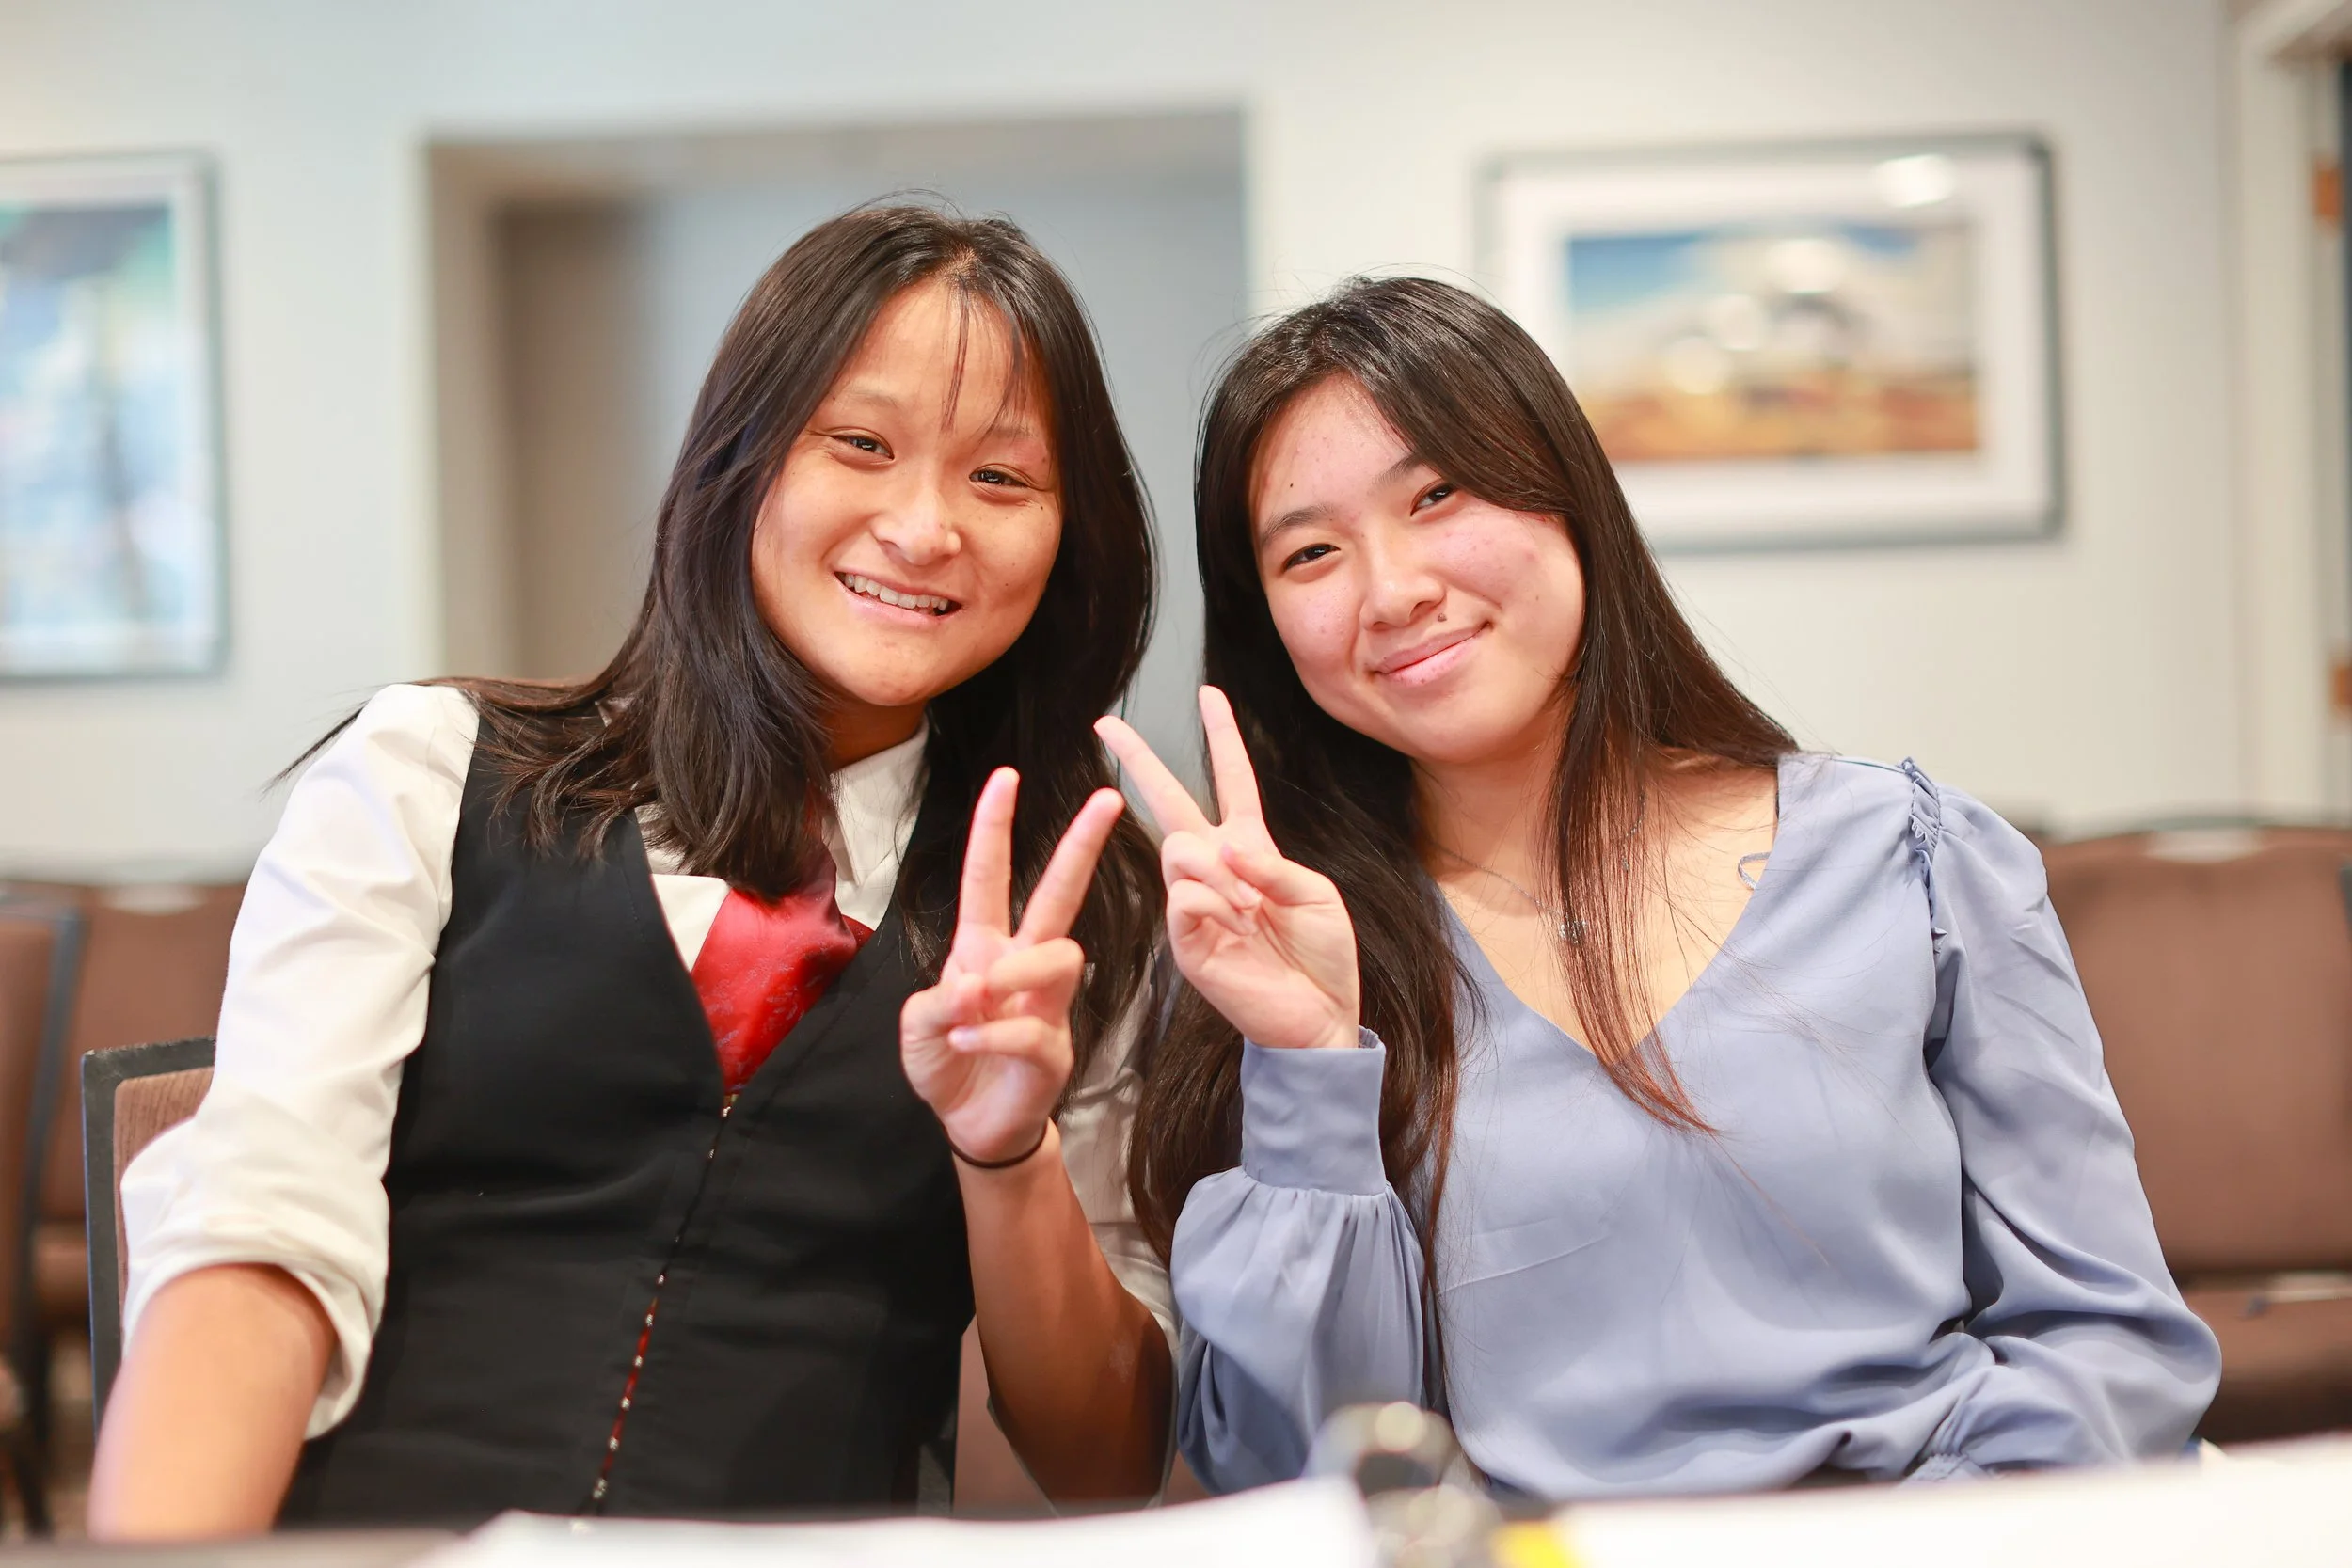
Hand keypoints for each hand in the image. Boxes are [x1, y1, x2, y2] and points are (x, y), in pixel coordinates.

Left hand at [902, 768, 1125, 1165]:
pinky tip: (965, 1043)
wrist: (973, 1125)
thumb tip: (974, 986)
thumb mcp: (919, 1027)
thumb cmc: (948, 1064)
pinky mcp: (1054, 1050)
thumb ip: (937, 1002)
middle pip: (1059, 895)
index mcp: (983, 946)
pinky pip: (1036, 1029)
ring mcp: (1046, 1005)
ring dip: (1015, 974)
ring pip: (1059, 959)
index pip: (989, 876)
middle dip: (1080, 846)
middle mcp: (1022, 965)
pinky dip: (994, 1035)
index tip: (1006, 777)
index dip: (994, 827)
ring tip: (976, 1001)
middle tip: (1107, 799)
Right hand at [1095, 687, 1359, 1051]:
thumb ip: (1273, 866)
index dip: (1221, 736)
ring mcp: (1195, 903)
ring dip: (1217, 873)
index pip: (1230, 779)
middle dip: (1139, 759)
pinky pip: (1185, 899)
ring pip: (1178, 852)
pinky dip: (1216, 905)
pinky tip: (1238, 927)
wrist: (1319, 1018)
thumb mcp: (1315, 895)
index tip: (1208, 694)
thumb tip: (1222, 850)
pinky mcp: (1185, 939)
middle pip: (1170, 802)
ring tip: (1249, 910)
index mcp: (1251, 850)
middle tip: (1107, 724)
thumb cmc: (1322, 957)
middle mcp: (1216, 870)